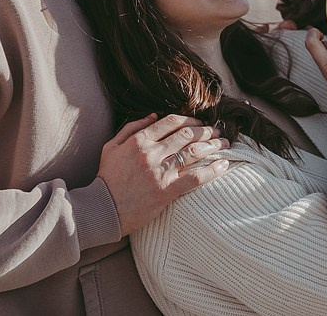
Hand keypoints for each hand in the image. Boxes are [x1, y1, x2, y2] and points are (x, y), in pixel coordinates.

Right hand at [98, 114, 229, 234]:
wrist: (101, 210)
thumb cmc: (106, 179)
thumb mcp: (111, 147)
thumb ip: (131, 128)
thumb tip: (153, 115)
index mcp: (139, 140)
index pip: (171, 122)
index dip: (189, 119)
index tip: (200, 122)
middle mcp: (151, 153)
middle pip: (187, 135)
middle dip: (206, 130)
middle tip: (218, 131)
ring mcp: (160, 172)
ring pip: (193, 152)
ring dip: (212, 145)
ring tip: (225, 143)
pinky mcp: (166, 191)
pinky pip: (194, 178)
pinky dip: (211, 170)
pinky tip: (223, 165)